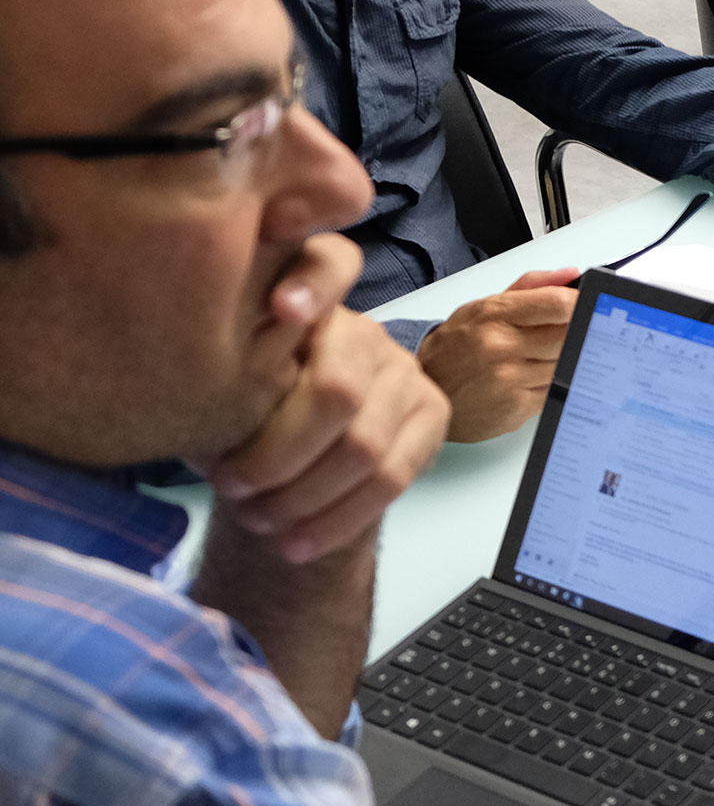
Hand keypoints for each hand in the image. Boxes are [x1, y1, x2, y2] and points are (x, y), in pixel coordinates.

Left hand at [203, 238, 449, 562]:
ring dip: (303, 497)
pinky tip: (297, 542)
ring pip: (363, 446)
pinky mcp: (432, 416)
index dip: (313, 285)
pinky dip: (339, 519)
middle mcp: (366, 329)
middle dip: (277, 454)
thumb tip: (189, 388)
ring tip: (256, 520)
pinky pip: (393, 477)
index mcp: (309, 302)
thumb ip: (222, 375)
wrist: (291, 462)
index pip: (328, 263)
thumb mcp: (221, 387)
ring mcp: (406, 373)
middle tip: (229, 487)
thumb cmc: (240, 416)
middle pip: (337, 390)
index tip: (283, 311)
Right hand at [420, 269, 581, 441]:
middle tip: (576, 333)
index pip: (557, 303)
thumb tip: (571, 275)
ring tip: (550, 357)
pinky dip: (553, 384)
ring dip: (567, 360)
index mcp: (495, 315)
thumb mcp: (485, 306)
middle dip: (578, 333)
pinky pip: (554, 390)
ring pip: (565, 364)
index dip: (581, 304)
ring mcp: (509, 380)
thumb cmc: (457, 346)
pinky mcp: (516, 408)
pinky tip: (537, 379)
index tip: (589, 306)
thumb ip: (532, 286)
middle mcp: (500, 346)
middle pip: (568, 335)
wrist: (428, 389)